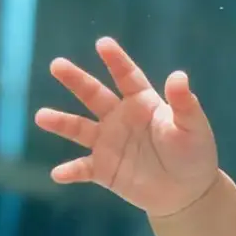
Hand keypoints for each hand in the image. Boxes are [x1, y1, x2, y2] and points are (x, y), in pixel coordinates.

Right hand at [34, 37, 218, 218]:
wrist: (187, 192)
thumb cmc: (193, 154)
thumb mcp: (193, 128)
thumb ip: (184, 104)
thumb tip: (179, 76)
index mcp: (142, 103)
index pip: (127, 77)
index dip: (116, 61)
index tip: (103, 43)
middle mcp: (120, 118)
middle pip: (94, 95)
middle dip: (76, 80)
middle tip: (57, 65)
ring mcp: (109, 143)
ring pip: (79, 129)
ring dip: (61, 123)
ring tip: (41, 117)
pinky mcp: (104, 169)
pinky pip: (83, 168)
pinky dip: (70, 171)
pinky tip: (58, 174)